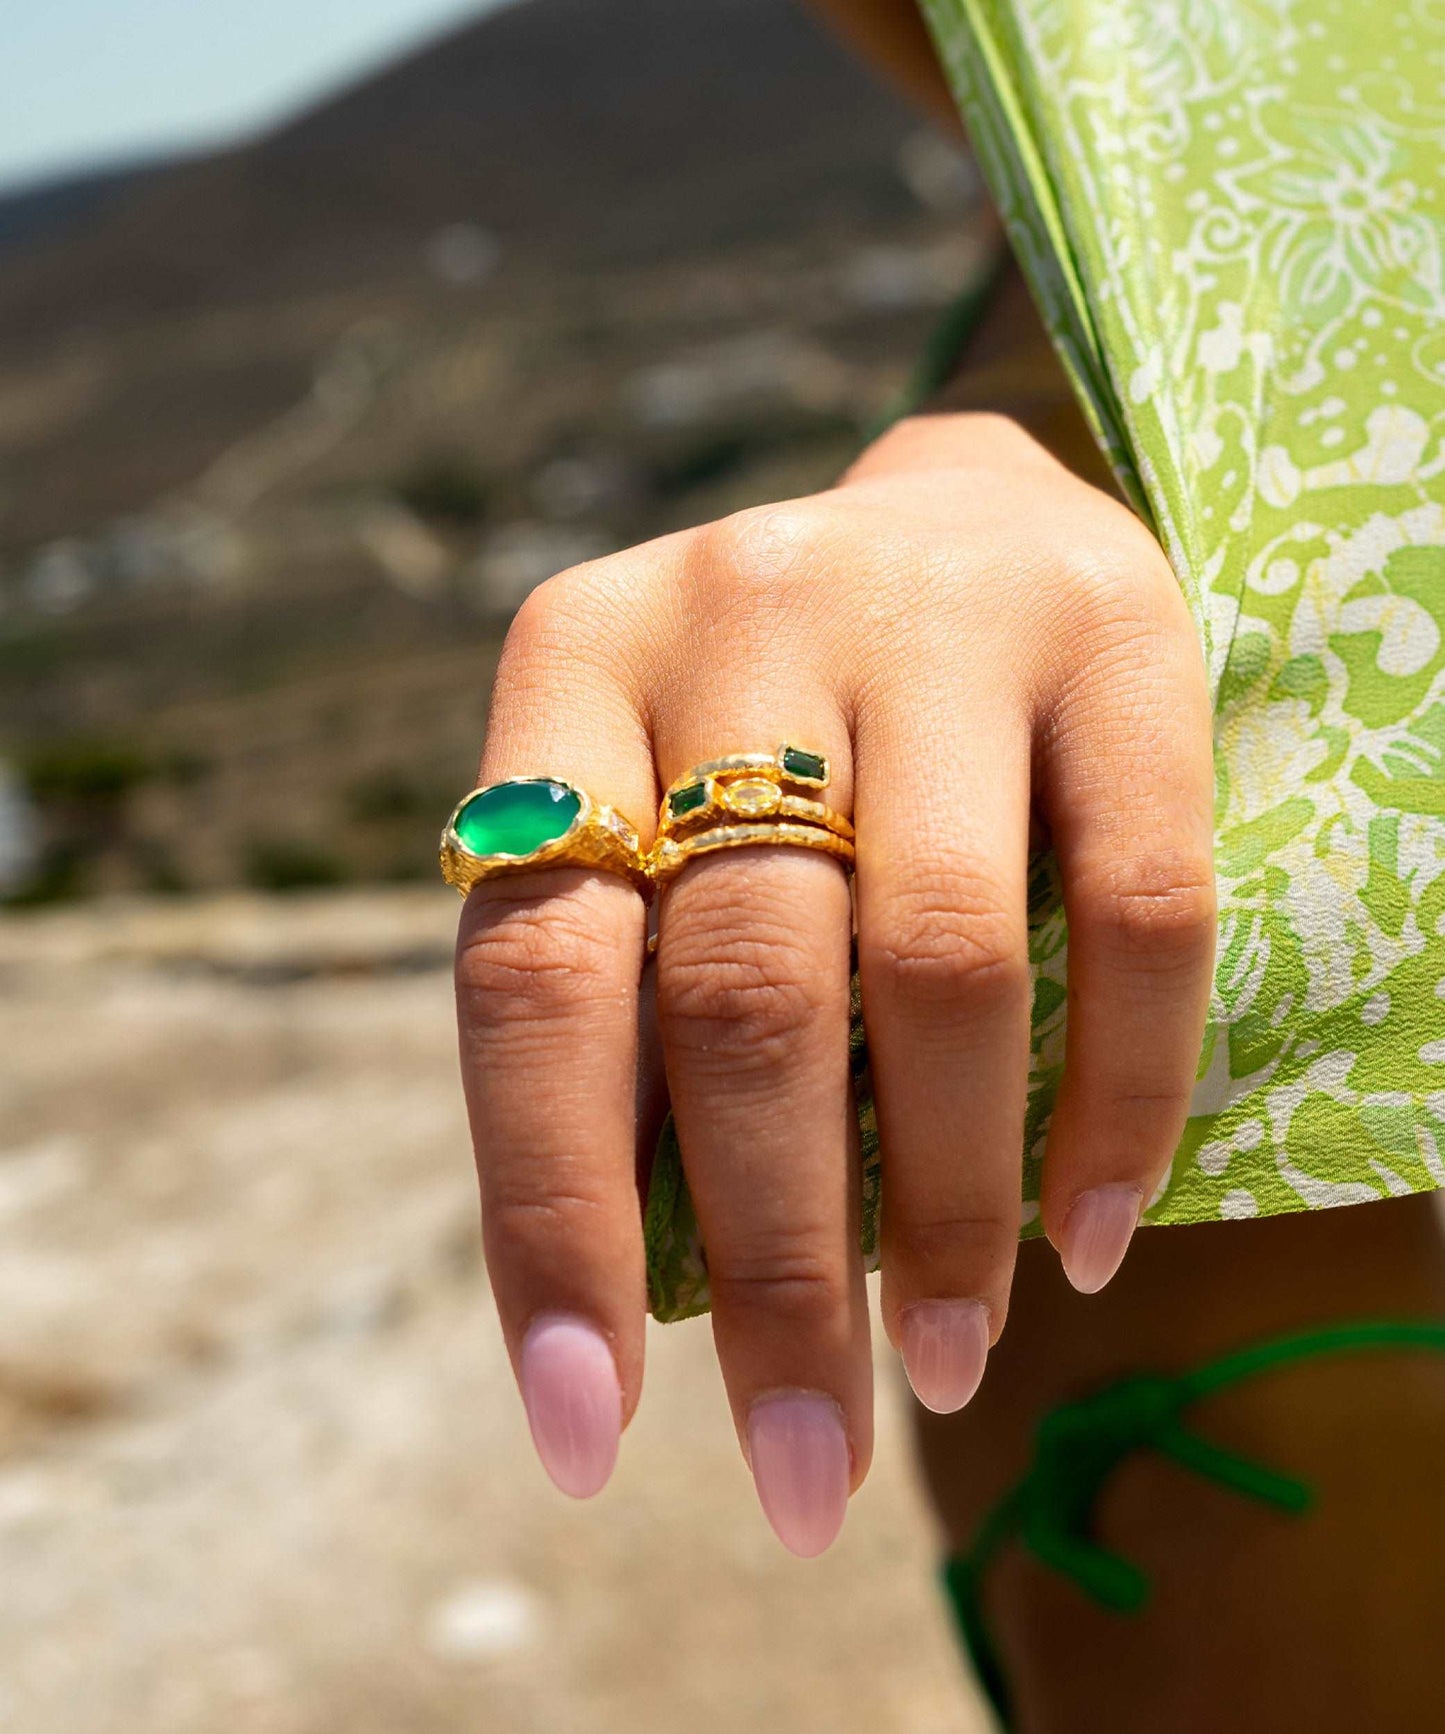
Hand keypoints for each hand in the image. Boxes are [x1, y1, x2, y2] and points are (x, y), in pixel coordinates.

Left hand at [454, 412, 1214, 1553]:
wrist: (963, 517)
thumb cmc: (779, 726)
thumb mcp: (662, 811)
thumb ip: (635, 997)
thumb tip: (643, 1291)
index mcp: (574, 666)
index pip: (532, 977)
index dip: (551, 1222)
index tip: (582, 1434)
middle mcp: (738, 611)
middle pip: (742, 992)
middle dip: (776, 1270)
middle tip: (804, 1466)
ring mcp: (933, 612)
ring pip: (940, 965)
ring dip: (946, 1211)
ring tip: (949, 1359)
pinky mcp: (1113, 638)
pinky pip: (1138, 909)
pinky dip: (1118, 1100)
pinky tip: (1093, 1235)